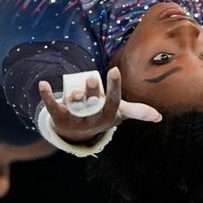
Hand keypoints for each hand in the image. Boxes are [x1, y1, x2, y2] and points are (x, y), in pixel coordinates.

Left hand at [37, 67, 161, 142]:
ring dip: (73, 98)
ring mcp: (75, 120)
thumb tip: (159, 117)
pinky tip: (42, 84)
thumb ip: (138, 112)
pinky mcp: (59, 118)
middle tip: (92, 79)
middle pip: (93, 105)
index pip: (113, 101)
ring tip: (74, 90)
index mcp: (108, 117)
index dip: (114, 87)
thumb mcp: (119, 113)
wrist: (77, 132)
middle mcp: (92, 121)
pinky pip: (52, 107)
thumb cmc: (102, 115)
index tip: (114, 70)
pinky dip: (46, 96)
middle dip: (93, 93)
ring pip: (75, 108)